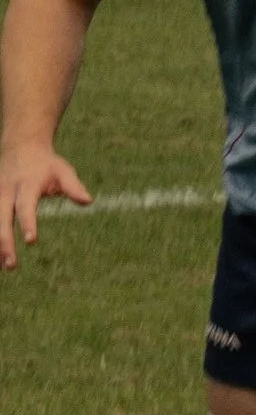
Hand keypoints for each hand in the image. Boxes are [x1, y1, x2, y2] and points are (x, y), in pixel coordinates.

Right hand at [1, 141, 91, 267]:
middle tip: (13, 265)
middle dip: (5, 243)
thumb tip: (88, 202)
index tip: (31, 241)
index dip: (28, 223)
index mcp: (27, 185)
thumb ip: (73, 187)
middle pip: (2, 220)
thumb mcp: (62, 171)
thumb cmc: (46, 164)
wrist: (22, 147)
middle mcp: (7, 193)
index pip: (26, 206)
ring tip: (6, 267)